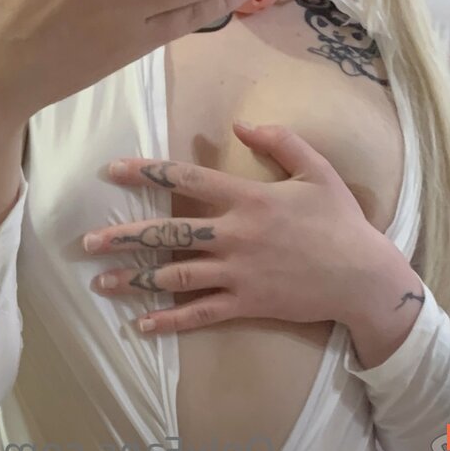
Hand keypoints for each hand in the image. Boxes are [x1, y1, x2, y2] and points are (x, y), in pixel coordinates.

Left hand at [83, 121, 392, 334]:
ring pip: (176, 276)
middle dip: (125, 237)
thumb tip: (240, 125)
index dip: (147, 173)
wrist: (362, 276)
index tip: (112, 170)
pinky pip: (201, 314)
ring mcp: (238, 273)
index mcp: (249, 198)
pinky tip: (141, 325)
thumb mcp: (316, 169)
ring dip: (135, 280)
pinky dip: (169, 321)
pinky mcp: (246, 303)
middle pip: (170, 234)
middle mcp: (235, 235)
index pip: (188, 181)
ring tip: (101, 282)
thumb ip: (280, 141)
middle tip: (87, 241)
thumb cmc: (339, 219)